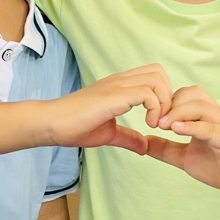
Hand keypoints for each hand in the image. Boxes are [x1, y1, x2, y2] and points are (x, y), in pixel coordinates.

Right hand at [45, 65, 173, 153]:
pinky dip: (155, 109)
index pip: (153, 75)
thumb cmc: (74, 127)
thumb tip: (145, 147)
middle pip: (159, 72)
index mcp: (120, 86)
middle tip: (159, 120)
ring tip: (154, 124)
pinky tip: (147, 125)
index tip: (157, 120)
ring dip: (163, 103)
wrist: (52, 124)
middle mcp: (120, 80)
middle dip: (167, 97)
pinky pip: (147, 93)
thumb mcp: (109, 133)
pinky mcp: (114, 95)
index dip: (162, 96)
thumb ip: (128, 137)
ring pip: (157, 80)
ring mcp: (117, 85)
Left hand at [144, 86, 219, 201]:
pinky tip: (176, 131)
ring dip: (178, 112)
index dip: (164, 102)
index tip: (149, 118)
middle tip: (154, 121)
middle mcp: (215, 116)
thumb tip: (143, 142)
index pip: (183, 95)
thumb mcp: (187, 158)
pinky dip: (192, 126)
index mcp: (204, 117)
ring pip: (200, 106)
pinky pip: (210, 127)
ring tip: (162, 125)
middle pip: (192, 93)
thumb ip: (166, 149)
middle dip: (170, 103)